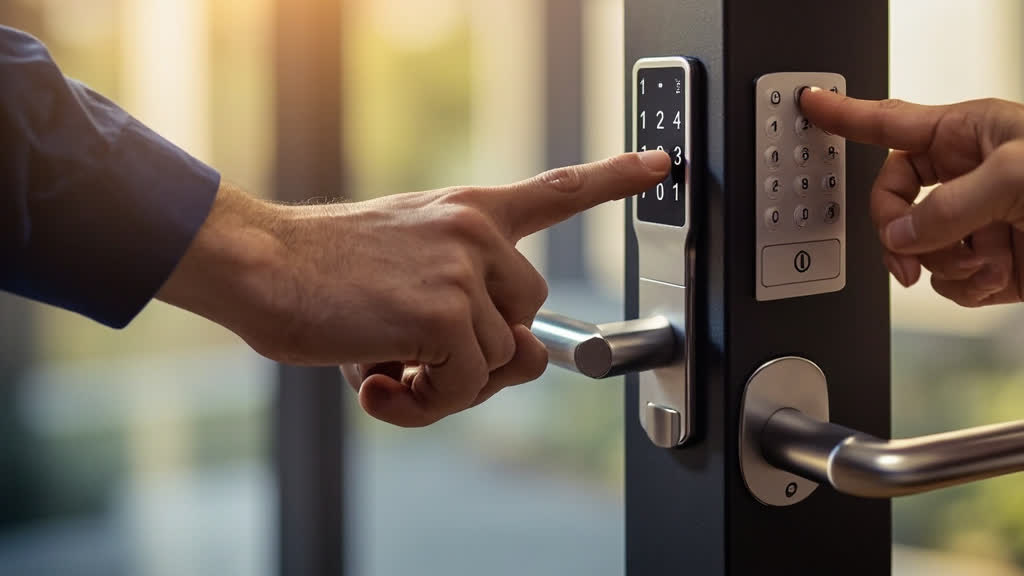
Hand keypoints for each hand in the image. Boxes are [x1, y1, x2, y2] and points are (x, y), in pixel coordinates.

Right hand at [158, 151, 670, 425]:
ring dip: (446, 386)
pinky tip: (378, 384)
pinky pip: (464, 389)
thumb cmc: (323, 273)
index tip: (657, 163)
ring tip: (389, 372)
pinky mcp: (446, 316)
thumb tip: (506, 367)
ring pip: (499, 365)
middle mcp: (477, 234)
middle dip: (485, 357)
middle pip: (531, 322)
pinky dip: (425, 404)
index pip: (555, 192)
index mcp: (468, 213)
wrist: (261, 264)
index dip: (611, 179)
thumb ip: (465, 312)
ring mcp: (465, 272)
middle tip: (422, 365)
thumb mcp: (406, 272)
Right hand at [800, 88, 1023, 306]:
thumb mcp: (1015, 175)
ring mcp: (977, 223)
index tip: (812, 105)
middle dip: (899, 234)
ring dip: (946, 265)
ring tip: (987, 259)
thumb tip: (900, 237)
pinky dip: (968, 288)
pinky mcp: (991, 264)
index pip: (887, 123)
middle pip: (891, 203)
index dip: (844, 116)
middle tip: (910, 253)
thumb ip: (947, 206)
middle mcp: (967, 177)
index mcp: (968, 135)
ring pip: (917, 251)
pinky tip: (998, 275)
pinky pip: (948, 284)